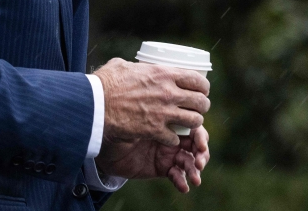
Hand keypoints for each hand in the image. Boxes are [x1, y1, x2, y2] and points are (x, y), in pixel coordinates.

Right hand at [92, 58, 209, 146]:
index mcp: (164, 74)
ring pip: (194, 121)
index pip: (197, 80)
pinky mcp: (155, 130)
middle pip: (201, 102)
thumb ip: (135, 67)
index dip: (203, 87)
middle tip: (197, 108)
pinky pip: (175, 138)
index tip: (202, 91)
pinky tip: (169, 137)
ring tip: (188, 124)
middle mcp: (168, 93)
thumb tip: (133, 66)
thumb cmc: (106, 83)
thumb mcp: (123, 66)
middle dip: (202, 106)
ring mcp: (163, 113)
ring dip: (193, 123)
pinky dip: (173, 139)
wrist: (96, 105)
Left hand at [95, 126, 210, 192]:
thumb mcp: (136, 120)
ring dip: (195, 170)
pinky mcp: (163, 168)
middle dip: (202, 154)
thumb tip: (166, 121)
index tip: (201, 144)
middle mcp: (173, 136)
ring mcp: (169, 153)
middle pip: (196, 144)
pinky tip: (184, 186)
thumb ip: (152, 121)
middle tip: (199, 162)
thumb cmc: (120, 124)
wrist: (106, 144)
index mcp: (170, 121)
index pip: (193, 125)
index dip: (200, 135)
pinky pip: (176, 175)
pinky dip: (182, 181)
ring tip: (195, 178)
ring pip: (189, 161)